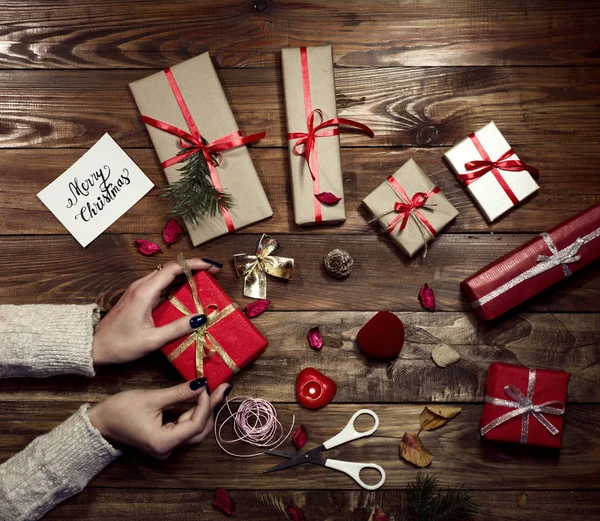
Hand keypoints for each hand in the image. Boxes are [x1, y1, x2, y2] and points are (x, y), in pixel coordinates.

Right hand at [88, 379, 230, 458]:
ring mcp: (167, 447)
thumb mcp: (152, 397)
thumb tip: (202, 383)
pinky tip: (201, 399)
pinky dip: (195, 413)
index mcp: (164, 442)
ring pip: (196, 431)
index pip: (196, 424)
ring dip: (205, 410)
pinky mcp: (165, 441)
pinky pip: (186, 429)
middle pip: (200, 430)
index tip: (207, 384)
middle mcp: (168, 449)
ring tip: (215, 391)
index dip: (206, 404)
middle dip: (211, 407)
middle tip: (223, 387)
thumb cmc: (121, 410)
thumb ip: (180, 392)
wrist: (100, 422)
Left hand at [92, 257, 221, 364]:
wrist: (94, 347)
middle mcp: (141, 286)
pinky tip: (186, 293)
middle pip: (171, 268)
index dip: (194, 264)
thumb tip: (201, 318)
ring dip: (185, 275)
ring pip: (165, 275)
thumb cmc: (121, 344)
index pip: (173, 269)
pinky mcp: (137, 297)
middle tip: (213, 273)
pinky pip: (160, 284)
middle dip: (194, 268)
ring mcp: (138, 290)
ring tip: (204, 281)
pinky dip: (176, 284)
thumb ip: (177, 328)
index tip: (212, 266)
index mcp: (145, 292)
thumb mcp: (152, 340)